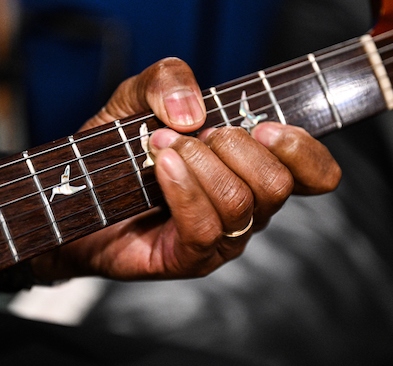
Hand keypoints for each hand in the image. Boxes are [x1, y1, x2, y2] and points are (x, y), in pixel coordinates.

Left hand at [31, 58, 340, 280]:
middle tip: (191, 135)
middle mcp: (248, 210)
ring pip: (240, 204)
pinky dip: (184, 188)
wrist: (75, 197)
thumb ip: (168, 80)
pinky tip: (162, 166)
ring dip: (199, 163)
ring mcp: (221, 240)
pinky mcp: (189, 259)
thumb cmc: (116, 152)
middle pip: (277, 185)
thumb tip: (195, 110)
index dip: (303, 151)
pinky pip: (204, 227)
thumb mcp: (138, 98)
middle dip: (233, 148)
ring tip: (161, 146)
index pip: (316, 175)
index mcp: (253, 172)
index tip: (263, 128)